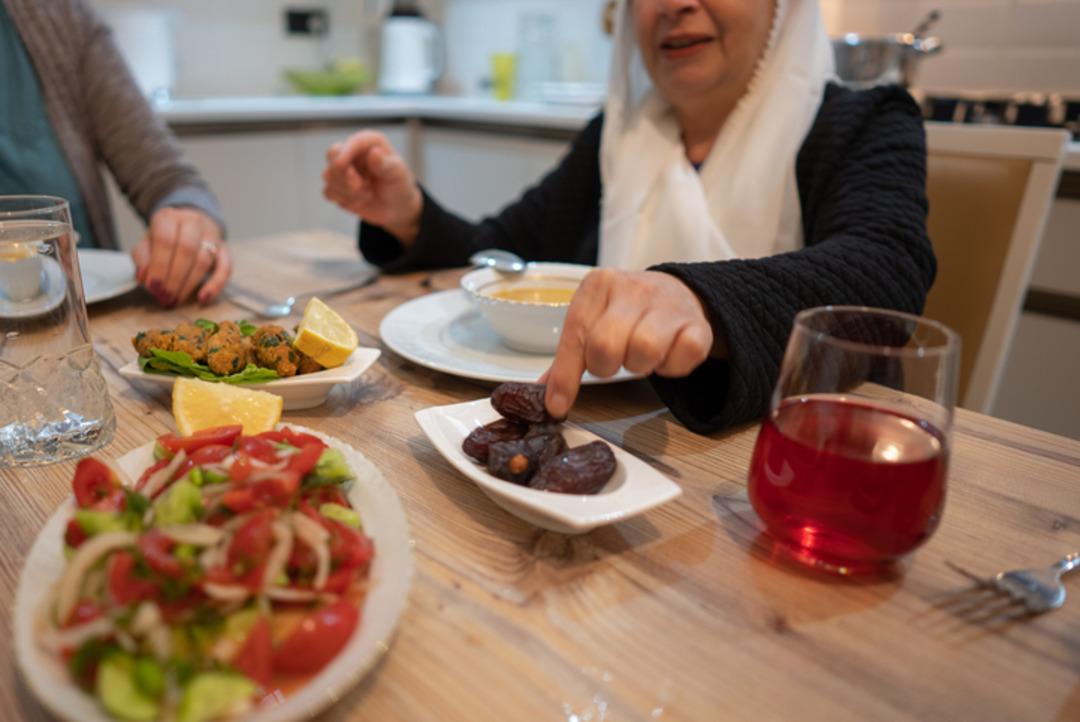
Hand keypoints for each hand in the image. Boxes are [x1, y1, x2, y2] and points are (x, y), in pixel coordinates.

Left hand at [132, 207, 229, 306]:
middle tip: (165, 297)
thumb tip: (144, 277)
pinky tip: (204, 299)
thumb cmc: (165, 238)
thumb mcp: (147, 242)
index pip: (165, 240)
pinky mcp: (224, 249)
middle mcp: (192, 222)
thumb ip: (143, 257)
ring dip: (189, 284)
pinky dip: (216, 285)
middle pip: (186, 249)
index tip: (153, 287)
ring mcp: (212, 235)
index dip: (159, 265)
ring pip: (204, 260)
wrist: (189, 225)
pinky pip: (226, 268)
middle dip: (174, 278)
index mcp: (168, 217)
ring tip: (176, 300)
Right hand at [322, 130, 422, 243]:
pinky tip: (360, 200)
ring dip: (347, 190)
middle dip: (343, 173)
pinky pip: (328, 192)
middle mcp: (352, 152)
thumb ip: (385, 164)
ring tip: (368, 193)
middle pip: (332, 155)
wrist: (396, 207)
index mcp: (368, 143)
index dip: (344, 153)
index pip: (352, 143)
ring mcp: (342, 169)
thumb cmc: (399, 185)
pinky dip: (344, 199)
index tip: (341, 165)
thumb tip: (374, 153)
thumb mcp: (398, 174)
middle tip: (359, 185)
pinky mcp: (337, 186)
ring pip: (328, 175)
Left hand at [543, 269, 716, 417]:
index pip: (575, 334)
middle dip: (606, 366)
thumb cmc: (628, 313)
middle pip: (606, 345)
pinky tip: (666, 356)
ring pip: (644, 350)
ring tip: (640, 356)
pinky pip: (682, 357)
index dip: (566, 375)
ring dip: (639, 365)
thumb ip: (569, 358)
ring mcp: (668, 303)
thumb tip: (545, 396)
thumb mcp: (593, 321)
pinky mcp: (698, 324)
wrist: (679, 292)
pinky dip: (672, 368)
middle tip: (614, 362)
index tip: (557, 405)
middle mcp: (632, 288)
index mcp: (599, 285)